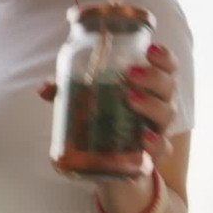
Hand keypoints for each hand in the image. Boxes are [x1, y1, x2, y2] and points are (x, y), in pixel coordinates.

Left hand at [37, 42, 177, 163]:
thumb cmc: (103, 120)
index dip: (164, 57)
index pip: (166, 68)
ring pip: (166, 115)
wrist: (110, 163)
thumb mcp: (84, 101)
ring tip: (130, 98)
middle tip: (131, 74)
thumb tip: (44, 88)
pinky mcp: (151, 156)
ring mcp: (156, 130)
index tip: (151, 49)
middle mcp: (158, 106)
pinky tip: (144, 138)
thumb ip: (67, 91)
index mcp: (148, 87)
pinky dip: (156, 143)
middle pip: (168, 87)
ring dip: (151, 105)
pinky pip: (162, 150)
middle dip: (154, 77)